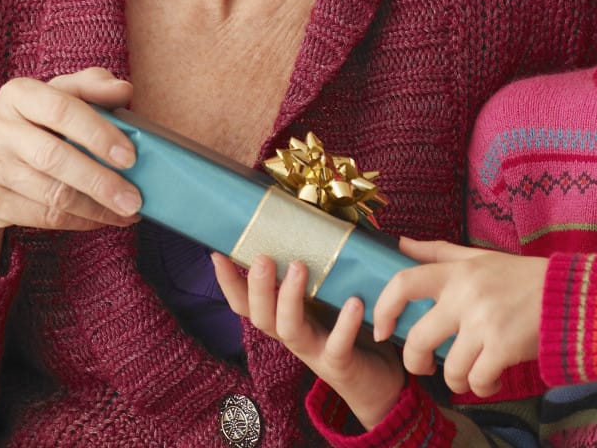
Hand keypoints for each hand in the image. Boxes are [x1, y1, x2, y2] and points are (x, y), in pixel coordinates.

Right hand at [0, 67, 141, 276]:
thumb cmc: (29, 125)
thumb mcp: (53, 97)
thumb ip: (89, 87)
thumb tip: (123, 90)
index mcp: (17, 94)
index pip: (61, 109)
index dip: (97, 133)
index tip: (129, 156)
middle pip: (55, 158)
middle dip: (100, 182)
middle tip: (134, 198)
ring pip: (52, 194)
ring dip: (97, 208)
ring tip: (127, 211)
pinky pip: (44, 217)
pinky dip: (80, 221)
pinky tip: (102, 218)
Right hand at [212, 253, 405, 428]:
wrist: (379, 381)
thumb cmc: (352, 329)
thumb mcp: (332, 295)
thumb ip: (323, 264)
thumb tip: (323, 214)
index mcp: (284, 315)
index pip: (245, 303)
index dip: (228, 283)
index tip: (217, 254)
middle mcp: (292, 334)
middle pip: (260, 316)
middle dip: (258, 287)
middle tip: (263, 258)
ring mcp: (314, 351)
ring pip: (289, 329)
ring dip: (289, 299)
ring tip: (300, 267)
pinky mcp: (340, 364)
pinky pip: (337, 346)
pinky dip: (344, 325)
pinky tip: (353, 302)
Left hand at [373, 239, 544, 396]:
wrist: (574, 295)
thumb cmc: (525, 278)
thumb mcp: (482, 257)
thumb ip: (439, 252)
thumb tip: (400, 243)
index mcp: (458, 272)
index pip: (404, 283)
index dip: (383, 308)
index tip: (381, 329)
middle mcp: (465, 295)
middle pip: (418, 340)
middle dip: (415, 362)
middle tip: (424, 368)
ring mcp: (484, 322)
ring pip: (449, 369)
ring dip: (457, 380)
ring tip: (471, 375)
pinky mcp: (504, 346)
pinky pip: (477, 380)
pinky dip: (483, 386)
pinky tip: (493, 379)